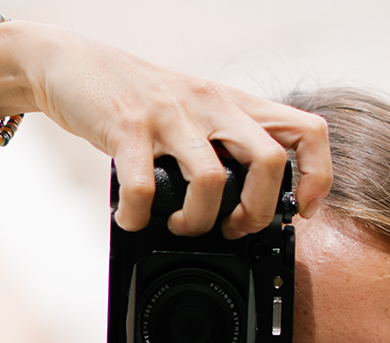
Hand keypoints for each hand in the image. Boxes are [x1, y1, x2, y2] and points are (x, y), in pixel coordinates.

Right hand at [0, 23, 331, 238]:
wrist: (73, 64)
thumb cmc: (140, 100)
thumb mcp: (198, 113)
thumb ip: (228, 147)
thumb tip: (252, 206)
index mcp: (236, 105)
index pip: (307, 132)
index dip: (316, 178)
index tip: (298, 212)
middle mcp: (212, 105)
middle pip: (269, 163)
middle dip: (256, 214)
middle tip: (232, 230)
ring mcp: (171, 116)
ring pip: (211, 182)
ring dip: (198, 223)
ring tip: (180, 228)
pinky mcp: (128, 128)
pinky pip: (145, 189)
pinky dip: (139, 218)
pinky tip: (133, 219)